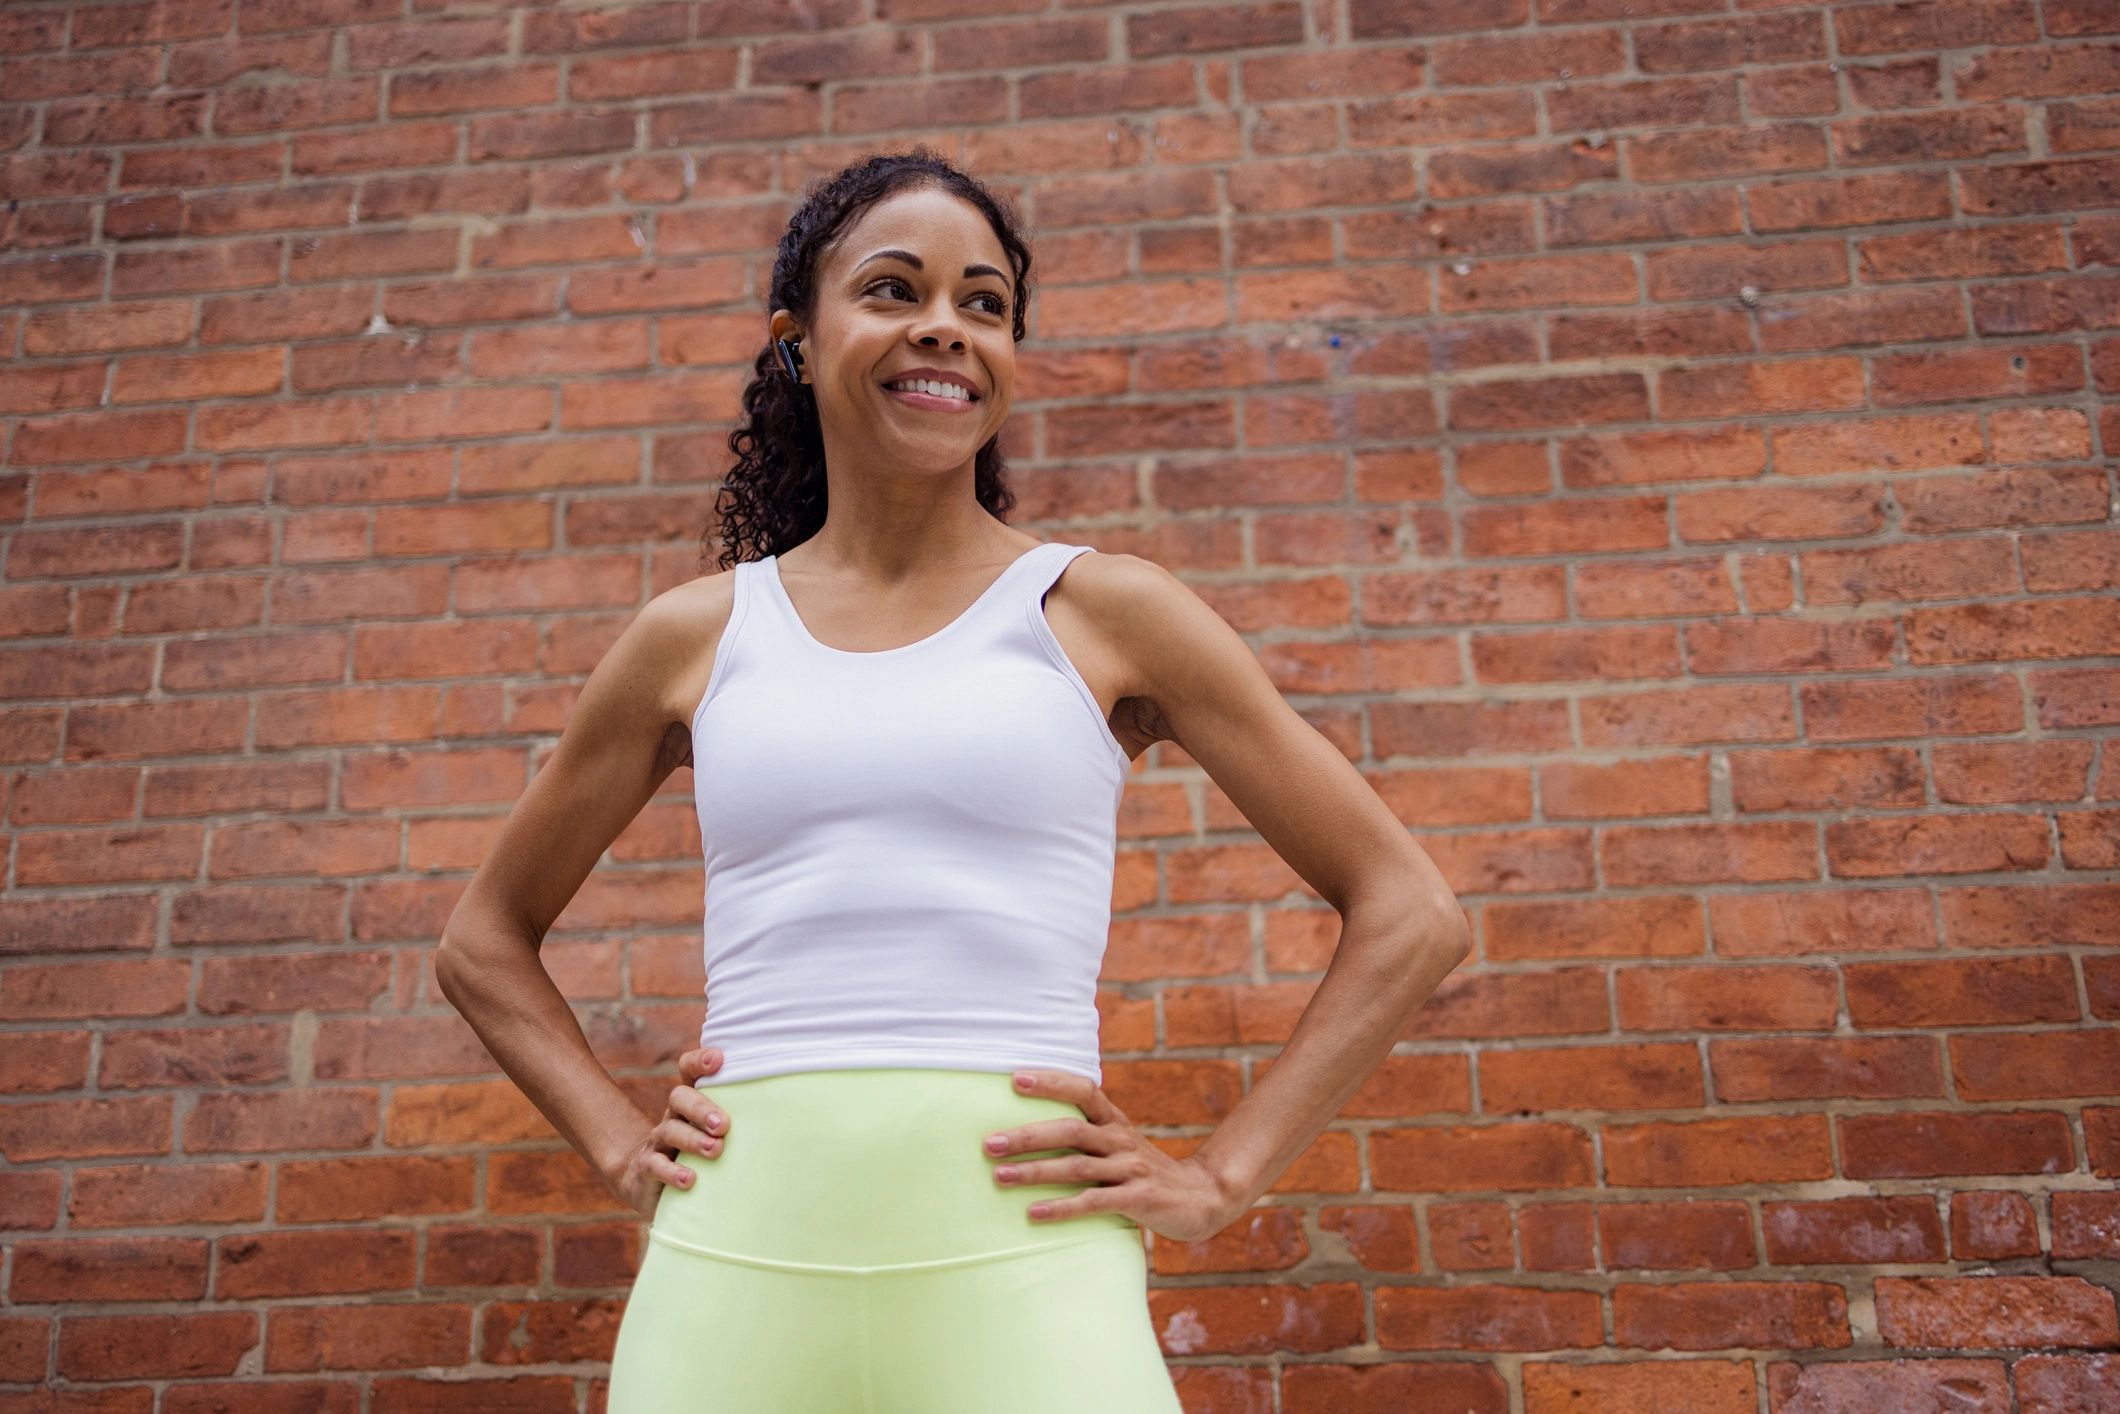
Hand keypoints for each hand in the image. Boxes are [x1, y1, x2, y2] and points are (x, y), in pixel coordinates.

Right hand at [603, 1046, 730, 1219]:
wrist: (650, 1182)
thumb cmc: (699, 1154)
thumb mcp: (717, 1134)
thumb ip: (742, 1121)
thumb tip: (792, 1116)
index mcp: (691, 1102)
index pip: (689, 1070)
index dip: (699, 1061)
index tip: (719, 1060)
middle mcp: (674, 1116)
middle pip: (680, 1098)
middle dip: (702, 1108)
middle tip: (723, 1125)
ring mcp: (658, 1142)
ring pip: (670, 1131)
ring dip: (693, 1140)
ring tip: (715, 1149)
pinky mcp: (648, 1168)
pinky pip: (656, 1166)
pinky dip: (673, 1172)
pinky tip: (690, 1180)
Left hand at [983, 1069, 1239, 1243]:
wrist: (1202, 1199)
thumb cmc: (1145, 1173)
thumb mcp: (1120, 1146)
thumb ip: (1087, 1137)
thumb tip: (1030, 1130)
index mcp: (1115, 1122)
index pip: (1083, 1090)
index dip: (1051, 1082)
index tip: (1014, 1079)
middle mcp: (1121, 1139)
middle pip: (1070, 1130)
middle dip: (1027, 1136)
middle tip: (989, 1144)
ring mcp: (1131, 1168)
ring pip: (1076, 1166)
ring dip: (1035, 1171)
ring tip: (999, 1176)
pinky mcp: (1138, 1199)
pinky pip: (1093, 1202)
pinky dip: (1061, 1207)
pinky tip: (1032, 1213)